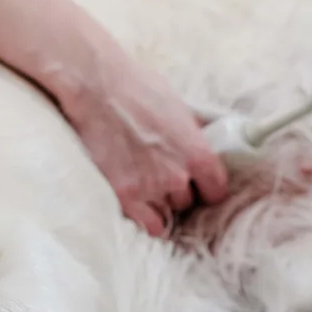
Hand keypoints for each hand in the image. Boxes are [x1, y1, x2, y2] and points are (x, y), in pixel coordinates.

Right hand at [60, 47, 230, 236]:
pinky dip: (145, 219)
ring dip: (158, 204)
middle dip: (176, 191)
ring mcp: (151, 188)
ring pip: (166, 214)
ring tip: (144, 186)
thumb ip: (192, 135)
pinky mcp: (124, 196)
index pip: (216, 191)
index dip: (206, 188)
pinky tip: (138, 206)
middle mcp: (178, 176)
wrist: (95, 86)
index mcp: (197, 153)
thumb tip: (202, 146)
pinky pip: (148, 225)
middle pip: (187, 201)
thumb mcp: (177, 106)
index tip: (197, 185)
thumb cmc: (136, 87)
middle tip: (159, 176)